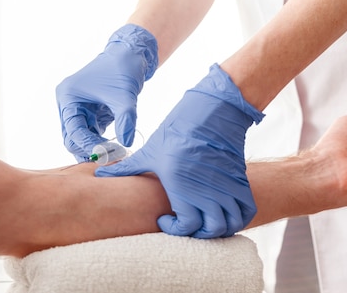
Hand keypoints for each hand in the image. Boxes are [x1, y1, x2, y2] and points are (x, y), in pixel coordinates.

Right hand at [56, 24, 157, 161]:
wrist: (130, 54)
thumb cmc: (123, 68)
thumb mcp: (125, 96)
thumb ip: (125, 120)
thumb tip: (127, 143)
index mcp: (68, 96)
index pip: (73, 129)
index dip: (88, 144)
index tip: (105, 155)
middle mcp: (69, 104)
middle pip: (72, 137)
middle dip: (89, 149)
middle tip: (109, 159)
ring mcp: (78, 109)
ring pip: (81, 138)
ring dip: (95, 148)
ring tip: (115, 156)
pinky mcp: (90, 113)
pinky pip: (91, 134)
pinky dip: (101, 142)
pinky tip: (115, 149)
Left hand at [95, 64, 264, 237]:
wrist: (213, 111)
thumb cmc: (178, 130)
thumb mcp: (150, 151)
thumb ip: (126, 167)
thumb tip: (99, 173)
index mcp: (183, 187)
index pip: (187, 227)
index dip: (176, 230)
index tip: (166, 219)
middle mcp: (208, 191)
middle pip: (212, 230)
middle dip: (199, 234)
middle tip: (187, 224)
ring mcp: (227, 186)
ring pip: (231, 223)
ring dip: (220, 229)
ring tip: (206, 222)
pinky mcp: (240, 180)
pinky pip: (247, 210)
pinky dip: (240, 219)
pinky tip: (225, 214)